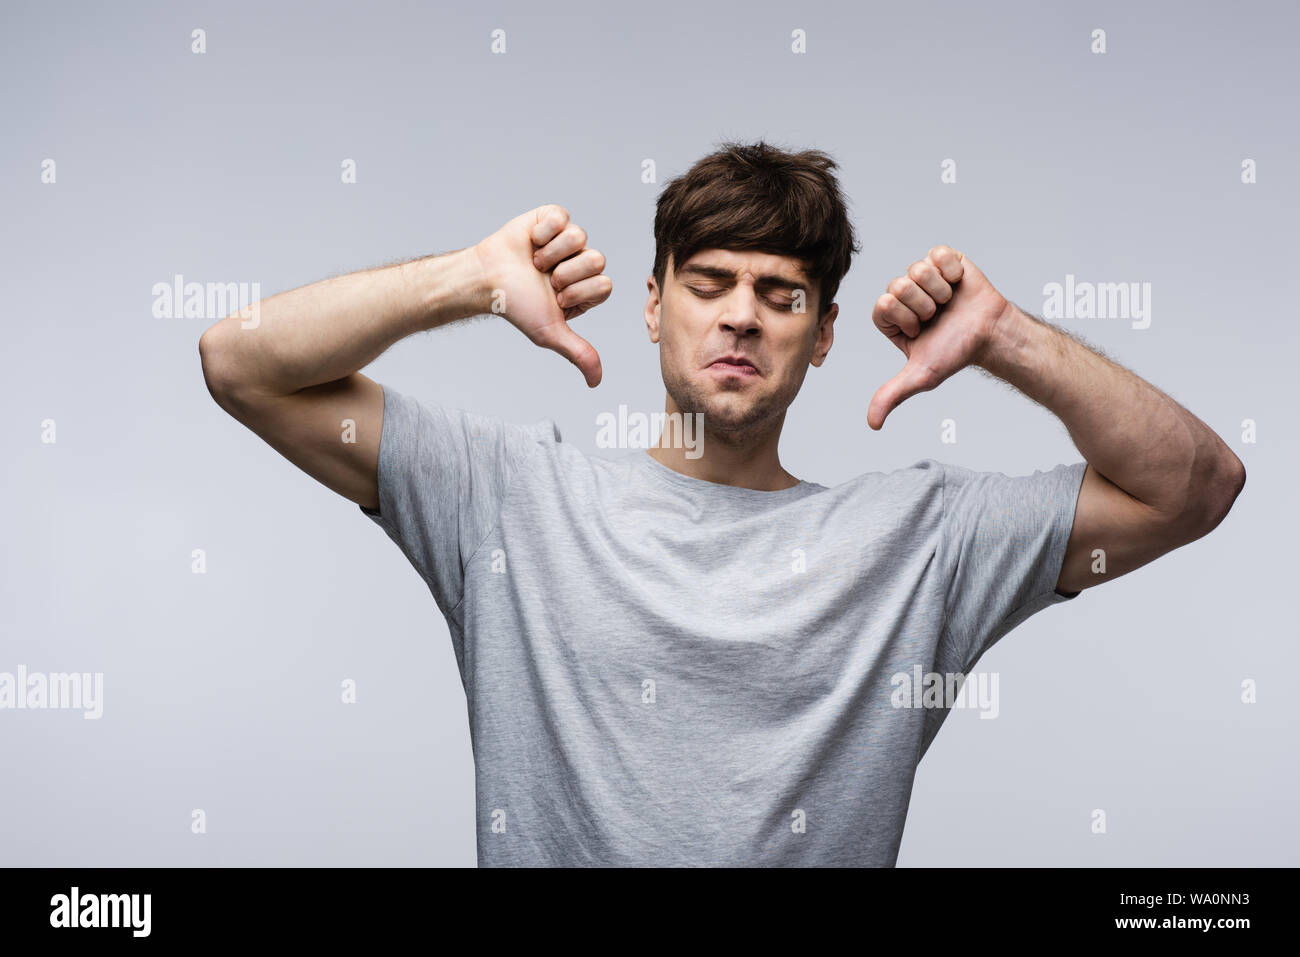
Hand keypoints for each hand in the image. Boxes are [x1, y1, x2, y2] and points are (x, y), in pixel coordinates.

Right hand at [473, 204, 611, 386]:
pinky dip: (544, 232)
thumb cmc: (516, 306)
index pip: (604, 285)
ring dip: (552, 253)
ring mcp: (567, 240)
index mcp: (586, 288)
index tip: (555, 298)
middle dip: (566, 273)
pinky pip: (563, 217)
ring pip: (580, 237)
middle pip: (597, 259)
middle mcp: (581, 263)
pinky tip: (531, 242)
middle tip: (544, 280)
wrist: (485, 280)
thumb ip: (579, 353)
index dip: (578, 292)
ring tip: (534, 263)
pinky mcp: (552, 218)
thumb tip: (596, 382)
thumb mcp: (550, 333)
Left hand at [867, 245, 1009, 429]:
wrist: (991, 334)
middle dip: (924, 305)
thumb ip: (892, 394)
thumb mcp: (921, 375)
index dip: (905, 318)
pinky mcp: (942, 259)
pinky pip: (937, 254)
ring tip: (949, 303)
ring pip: (918, 269)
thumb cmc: (956, 353)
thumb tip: (872, 424)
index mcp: (891, 317)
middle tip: (938, 316)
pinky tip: (958, 285)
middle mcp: (903, 294)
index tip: (922, 330)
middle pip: (899, 284)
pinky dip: (951, 271)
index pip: (883, 304)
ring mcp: (922, 275)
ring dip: (939, 290)